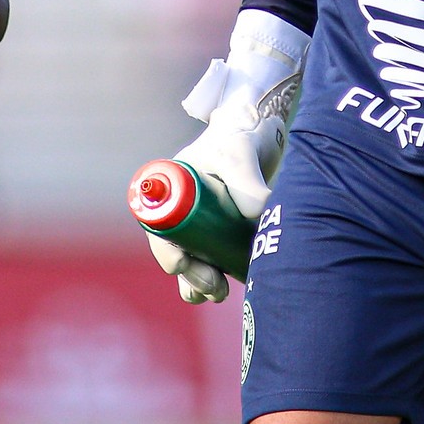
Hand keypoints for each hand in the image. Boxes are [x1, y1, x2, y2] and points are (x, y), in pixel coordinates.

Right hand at [149, 109, 287, 303]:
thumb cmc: (241, 135)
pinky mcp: (224, 231)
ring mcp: (203, 220)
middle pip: (175, 250)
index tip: (183, 264)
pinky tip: (232, 287)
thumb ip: (246, 181)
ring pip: (194, 261)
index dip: (167, 250)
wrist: (264, 130)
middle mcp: (183, 207)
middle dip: (190, 275)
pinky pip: (215, 261)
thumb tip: (258, 216)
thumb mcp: (240, 154)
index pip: (159, 226)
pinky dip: (220, 276)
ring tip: (220, 293)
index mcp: (174, 187)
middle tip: (214, 286)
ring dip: (202, 283)